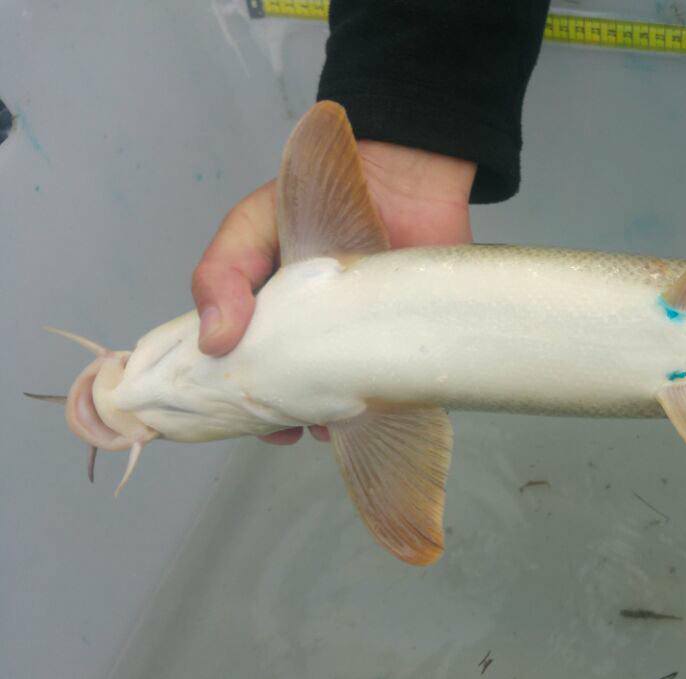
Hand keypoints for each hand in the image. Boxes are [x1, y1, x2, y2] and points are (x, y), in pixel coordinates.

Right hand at [191, 141, 476, 443]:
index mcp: (272, 323)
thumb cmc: (318, 200)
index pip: (249, 376)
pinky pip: (392, 393)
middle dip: (284, 418)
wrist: (402, 181)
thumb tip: (214, 342)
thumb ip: (221, 275)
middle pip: (294, 399)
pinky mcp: (405, 349)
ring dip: (329, 419)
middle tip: (284, 423)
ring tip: (324, 418)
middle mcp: (316, 341)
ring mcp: (361, 348)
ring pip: (341, 404)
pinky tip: (367, 405)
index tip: (243, 418)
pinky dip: (380, 406)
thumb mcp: (250, 228)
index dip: (241, 402)